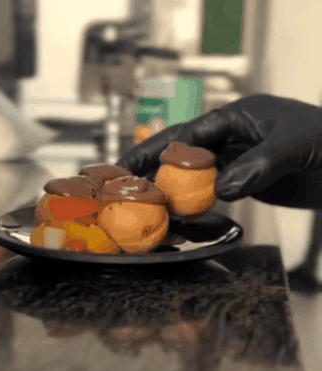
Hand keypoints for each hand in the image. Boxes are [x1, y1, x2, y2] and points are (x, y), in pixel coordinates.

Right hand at [117, 94, 321, 208]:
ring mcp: (235, 158)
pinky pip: (210, 188)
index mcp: (239, 116)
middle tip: (124, 174)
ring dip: (170, 182)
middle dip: (153, 161)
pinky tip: (177, 207)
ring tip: (143, 194)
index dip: (165, 150)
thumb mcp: (295, 146)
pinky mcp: (242, 179)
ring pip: (193, 171)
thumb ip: (257, 165)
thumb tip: (221, 189)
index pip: (193, 132)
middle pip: (184, 149)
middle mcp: (232, 135)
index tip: (141, 166)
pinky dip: (193, 198)